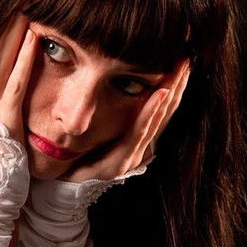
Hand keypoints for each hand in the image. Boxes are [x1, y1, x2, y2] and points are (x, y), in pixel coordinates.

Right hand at [0, 14, 36, 144]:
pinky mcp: (5, 119)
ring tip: (29, 6)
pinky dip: (24, 59)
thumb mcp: (3, 120)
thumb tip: (21, 67)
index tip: (17, 4)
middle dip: (8, 22)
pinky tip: (35, 39)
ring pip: (2, 60)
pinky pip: (15, 83)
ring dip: (16, 31)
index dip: (1, 28)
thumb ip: (7, 95)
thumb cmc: (4, 156)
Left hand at [60, 59, 190, 182]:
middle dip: (177, 85)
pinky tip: (158, 96)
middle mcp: (138, 145)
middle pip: (165, 112)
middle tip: (186, 59)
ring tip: (177, 73)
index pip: (161, 107)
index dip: (174, 84)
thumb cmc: (77, 154)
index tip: (182, 60)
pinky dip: (149, 115)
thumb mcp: (96, 127)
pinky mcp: (118, 164)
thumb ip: (109, 107)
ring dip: (168, 95)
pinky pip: (137, 135)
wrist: (59, 187)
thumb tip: (120, 80)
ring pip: (156, 121)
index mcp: (135, 135)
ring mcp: (131, 155)